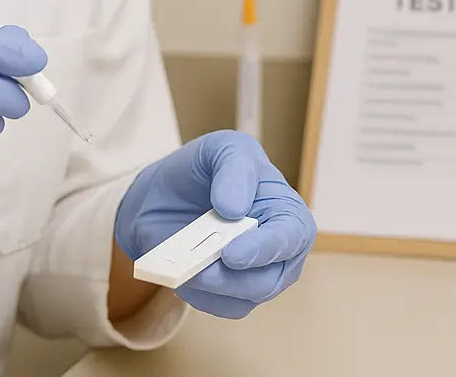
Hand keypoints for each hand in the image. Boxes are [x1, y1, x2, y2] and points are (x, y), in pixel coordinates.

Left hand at [114, 131, 315, 318]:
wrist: (161, 195)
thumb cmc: (202, 170)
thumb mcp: (221, 148)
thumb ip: (234, 168)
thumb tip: (234, 209)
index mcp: (285, 210)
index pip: (295, 236)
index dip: (269, 248)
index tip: (234, 253)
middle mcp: (277, 248)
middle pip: (272, 278)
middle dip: (236, 277)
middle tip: (202, 266)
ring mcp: (254, 274)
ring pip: (245, 298)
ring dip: (213, 287)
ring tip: (186, 266)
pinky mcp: (229, 293)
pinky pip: (220, 307)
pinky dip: (199, 295)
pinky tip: (183, 273)